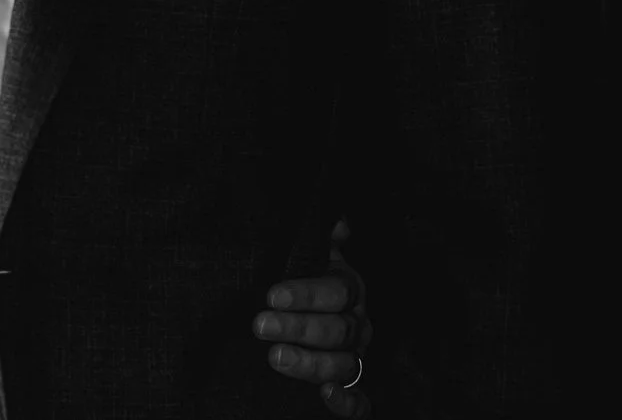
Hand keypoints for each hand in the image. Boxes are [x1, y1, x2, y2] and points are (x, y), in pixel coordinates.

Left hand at [253, 219, 371, 415]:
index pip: (335, 292)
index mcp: (350, 291)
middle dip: (297, 328)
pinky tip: (326, 395)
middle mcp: (357, 326)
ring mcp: (357, 358)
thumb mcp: (314, 253)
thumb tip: (337, 220)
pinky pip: (360, 404)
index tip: (272, 295)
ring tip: (275, 357)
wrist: (320, 315)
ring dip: (310, 364)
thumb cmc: (310, 279)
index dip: (306, 294)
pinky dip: (347, 403)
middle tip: (260, 325)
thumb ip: (321, 236)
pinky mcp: (353, 389)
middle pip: (336, 330)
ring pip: (343, 365)